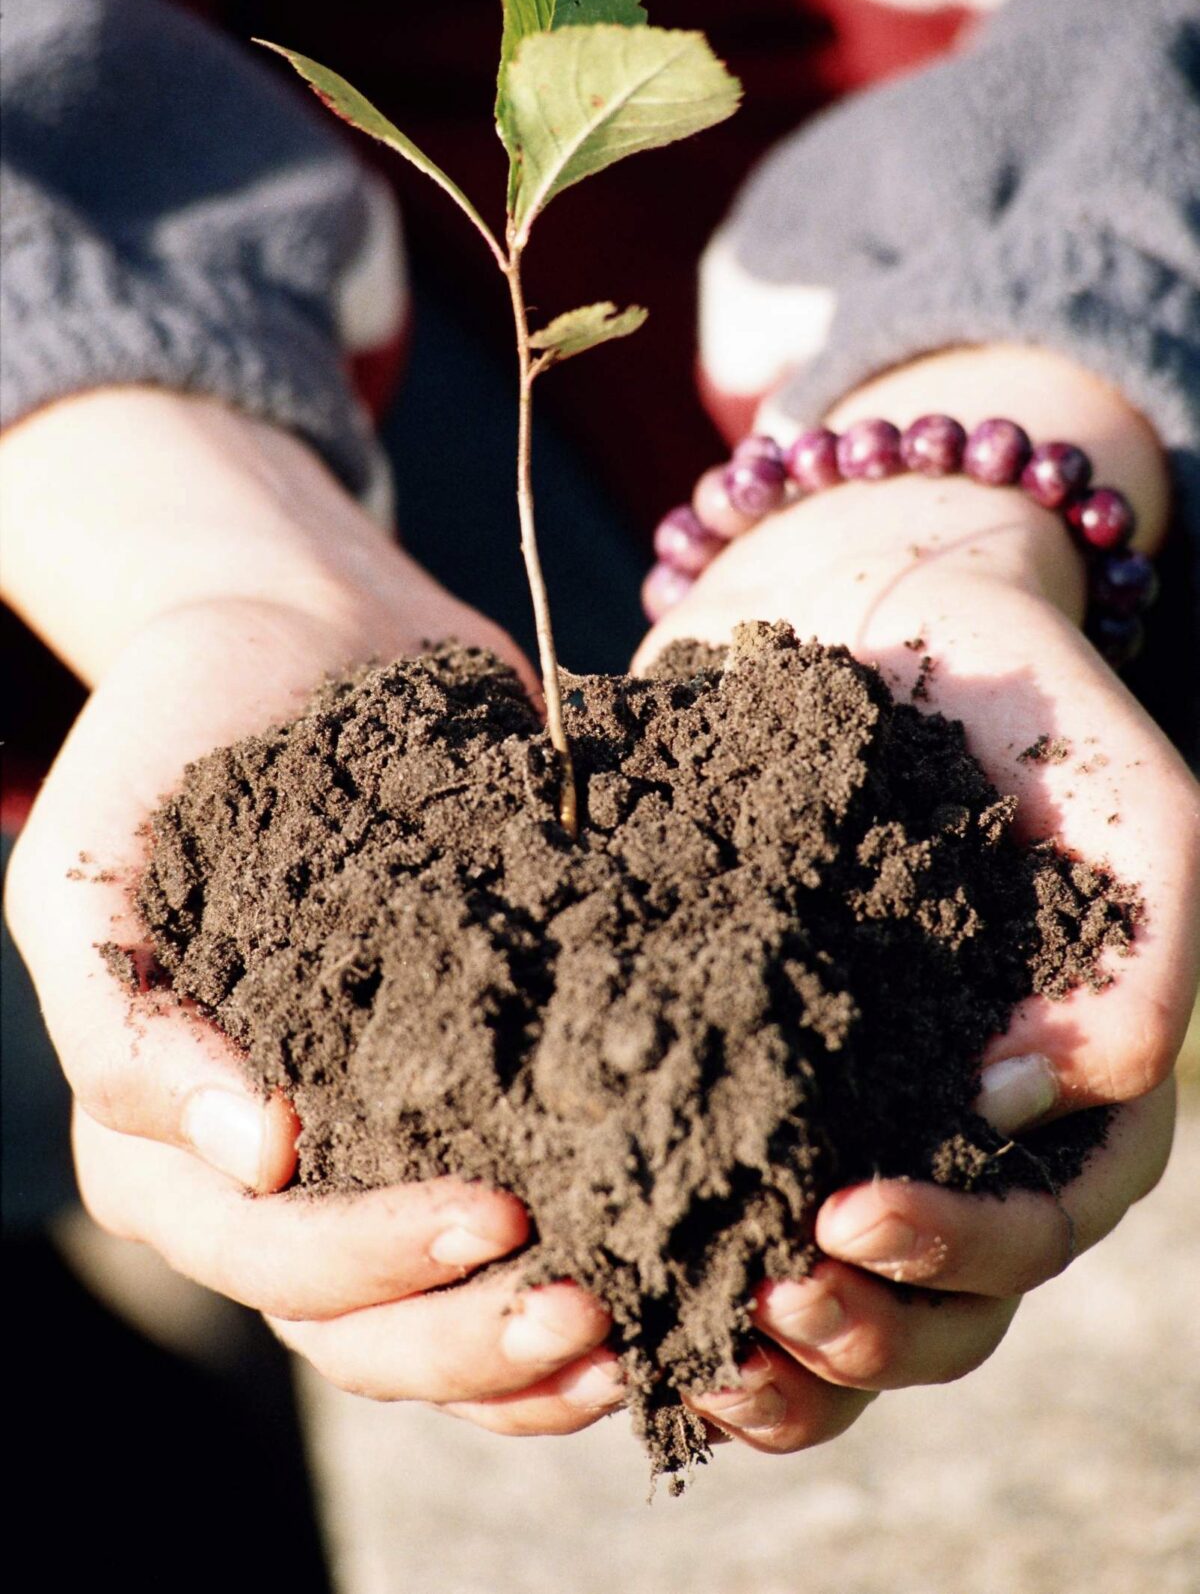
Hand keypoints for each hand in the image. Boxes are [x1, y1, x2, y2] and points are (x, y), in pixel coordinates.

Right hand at [2, 391, 620, 1436]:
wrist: (294, 635)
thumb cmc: (171, 745)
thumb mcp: (90, 873)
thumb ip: (126, 1023)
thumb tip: (255, 1156)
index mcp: (166, 1137)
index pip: (261, 1253)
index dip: (373, 1265)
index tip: (499, 1217)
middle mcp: (270, 1170)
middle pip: (360, 1322)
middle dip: (472, 1335)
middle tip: (595, 1307)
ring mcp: (375, 1138)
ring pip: (440, 1308)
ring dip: (534, 1345)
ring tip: (646, 1319)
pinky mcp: (472, 1086)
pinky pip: (520, 1218)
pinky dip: (586, 1261)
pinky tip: (679, 1263)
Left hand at [635, 347, 1199, 1452]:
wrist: (876, 600)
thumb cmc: (1020, 694)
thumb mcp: (1127, 797)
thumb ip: (1138, 960)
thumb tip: (1022, 1106)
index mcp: (1069, 1082)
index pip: (1040, 1222)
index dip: (957, 1252)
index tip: (845, 1212)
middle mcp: (962, 1120)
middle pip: (940, 1304)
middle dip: (856, 1334)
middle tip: (755, 1306)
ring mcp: (855, 1104)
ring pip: (837, 1291)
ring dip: (773, 1350)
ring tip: (688, 1346)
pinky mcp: (746, 1068)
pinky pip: (727, 1204)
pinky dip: (685, 1267)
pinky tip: (616, 1277)